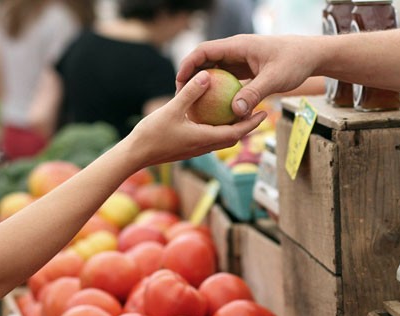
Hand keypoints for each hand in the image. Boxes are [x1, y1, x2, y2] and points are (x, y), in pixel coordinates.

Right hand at [124, 70, 266, 168]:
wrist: (135, 155)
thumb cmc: (152, 134)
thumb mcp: (172, 109)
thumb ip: (190, 93)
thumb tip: (207, 76)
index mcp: (205, 139)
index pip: (236, 133)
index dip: (252, 123)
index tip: (264, 113)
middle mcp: (204, 147)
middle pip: (233, 137)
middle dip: (247, 126)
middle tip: (258, 110)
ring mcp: (196, 149)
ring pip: (221, 138)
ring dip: (233, 128)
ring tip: (239, 112)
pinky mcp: (188, 148)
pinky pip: (208, 137)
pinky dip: (217, 128)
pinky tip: (212, 115)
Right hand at [176, 35, 318, 117]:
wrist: (311, 56)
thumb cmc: (294, 62)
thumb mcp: (274, 79)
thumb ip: (254, 94)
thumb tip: (235, 112)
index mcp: (238, 46)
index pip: (204, 51)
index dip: (188, 65)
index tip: (179, 82)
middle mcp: (236, 51)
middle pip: (205, 61)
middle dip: (191, 77)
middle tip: (181, 97)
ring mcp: (241, 60)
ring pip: (215, 70)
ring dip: (205, 85)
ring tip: (194, 104)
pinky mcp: (247, 69)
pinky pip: (227, 79)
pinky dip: (220, 91)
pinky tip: (216, 108)